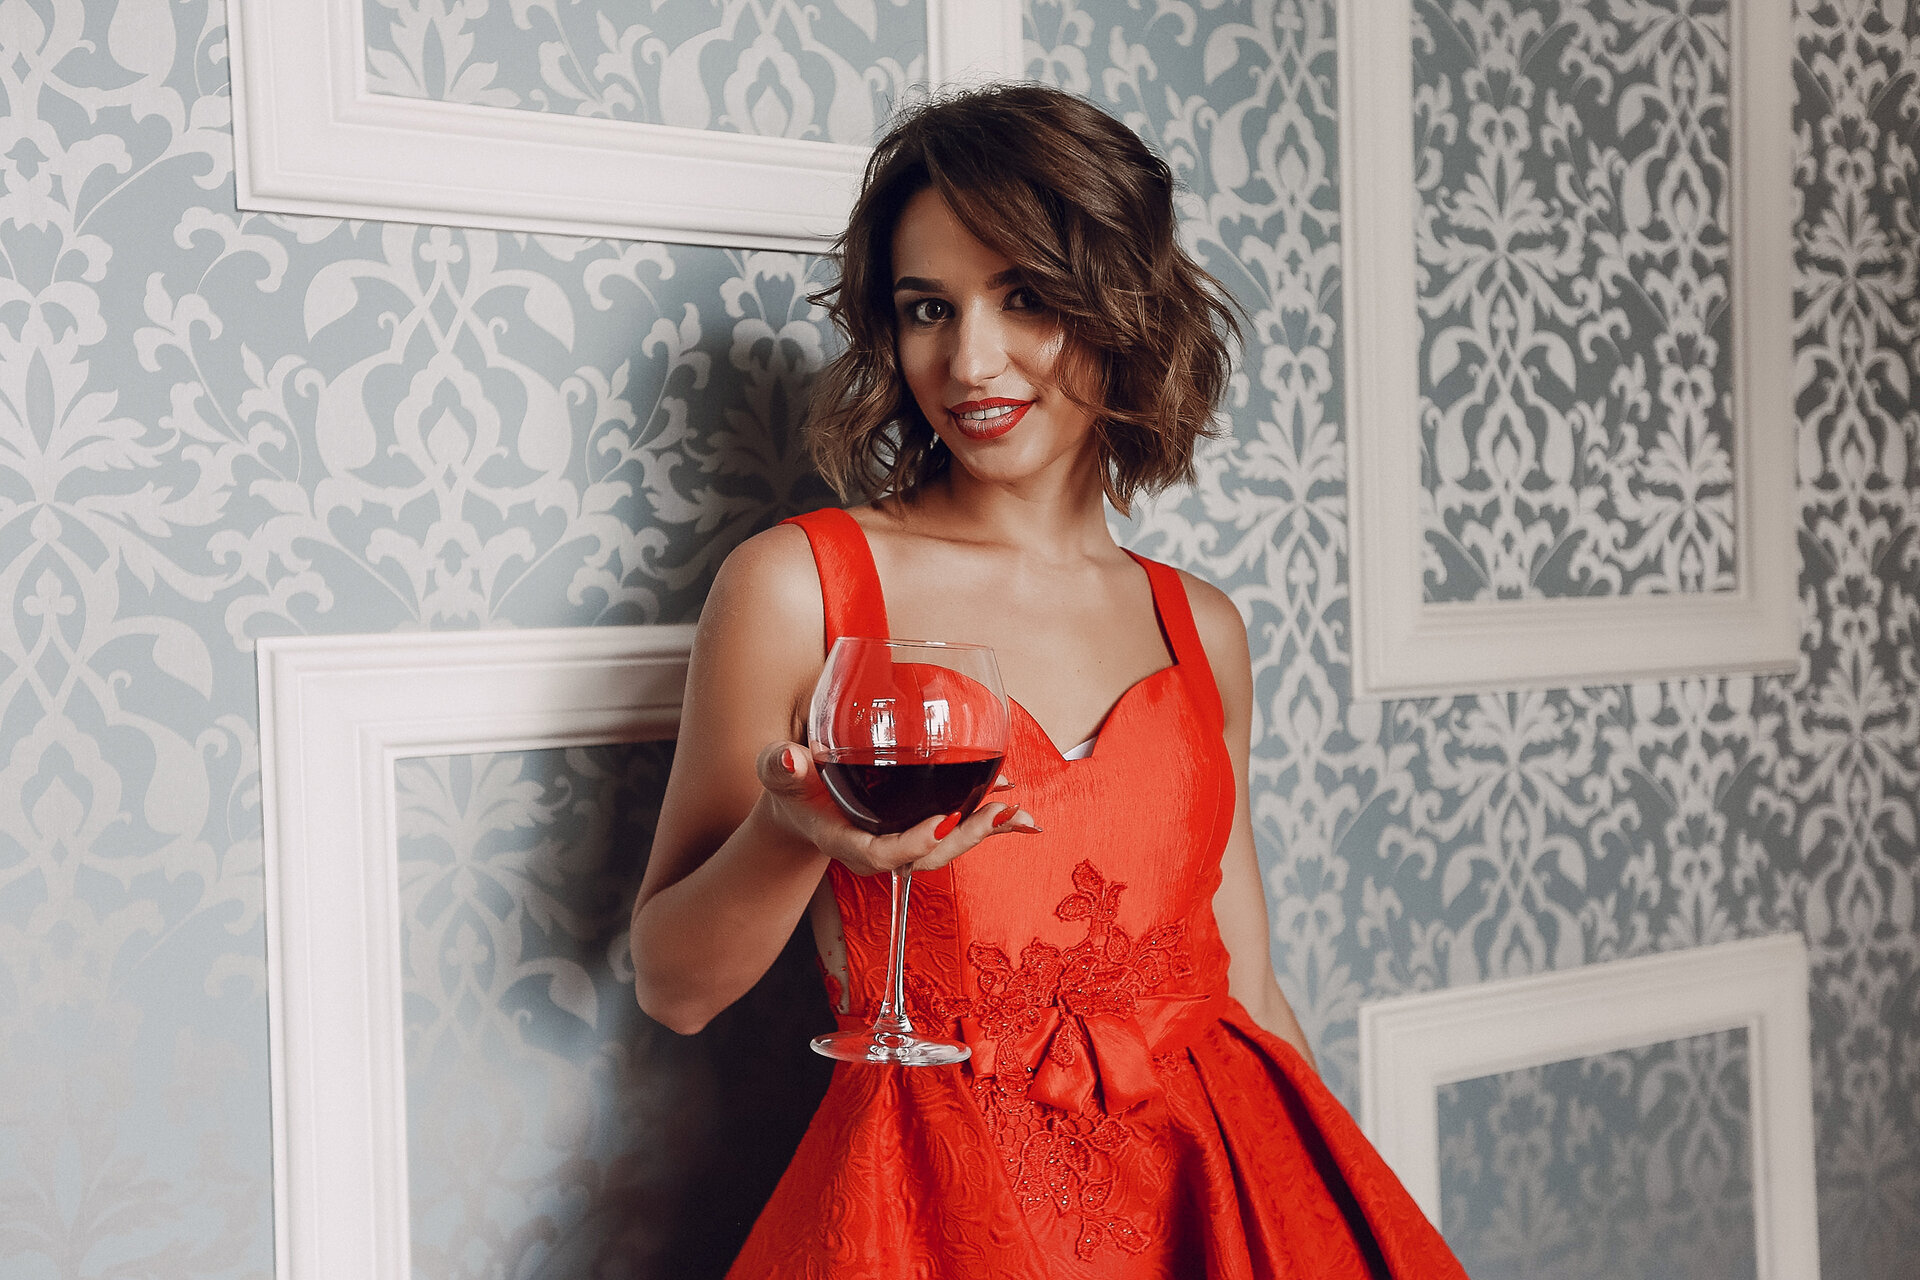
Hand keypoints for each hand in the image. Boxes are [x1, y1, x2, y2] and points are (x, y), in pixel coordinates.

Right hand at [752, 741, 1039, 874]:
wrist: (803, 803)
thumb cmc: (792, 786)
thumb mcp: (778, 772)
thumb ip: (778, 766)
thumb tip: (789, 758)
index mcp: (844, 840)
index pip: (879, 854)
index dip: (912, 844)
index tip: (940, 823)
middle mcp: (878, 847)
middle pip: (925, 856)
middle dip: (964, 838)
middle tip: (996, 813)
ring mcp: (900, 841)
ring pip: (947, 847)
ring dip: (986, 830)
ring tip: (1019, 814)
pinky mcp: (918, 828)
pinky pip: (957, 830)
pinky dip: (989, 822)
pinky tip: (1020, 812)